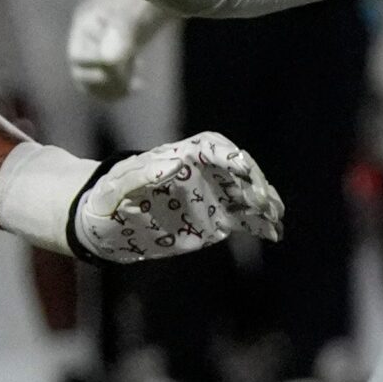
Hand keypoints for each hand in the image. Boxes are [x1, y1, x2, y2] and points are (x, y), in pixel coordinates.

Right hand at [70, 0, 172, 100]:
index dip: (100, 72)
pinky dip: (120, 84)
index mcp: (87, 24)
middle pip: (82, 73)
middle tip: (132, 81)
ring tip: (135, 83)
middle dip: (106, 83)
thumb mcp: (137, 12)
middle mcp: (89, 34)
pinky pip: (107, 76)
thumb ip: (122, 33)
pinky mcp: (116, 48)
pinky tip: (139, 83)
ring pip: (93, 78)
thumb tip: (108, 61)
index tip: (126, 67)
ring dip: (113, 87)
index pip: (79, 61)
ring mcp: (101, 42)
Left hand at [70, 132, 284, 261]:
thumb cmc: (106, 200)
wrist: (106, 224)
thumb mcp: (115, 187)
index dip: (229, 155)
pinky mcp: (216, 218)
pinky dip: (261, 225)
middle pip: (237, 168)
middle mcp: (200, 174)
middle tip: (264, 202)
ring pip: (246, 193)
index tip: (244, 169)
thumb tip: (169, 164)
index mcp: (178, 158)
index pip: (211, 147)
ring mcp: (211, 196)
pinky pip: (244, 218)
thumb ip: (138, 176)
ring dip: (265, 202)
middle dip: (254, 181)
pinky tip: (274, 234)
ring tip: (276, 218)